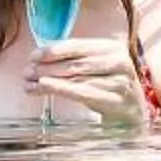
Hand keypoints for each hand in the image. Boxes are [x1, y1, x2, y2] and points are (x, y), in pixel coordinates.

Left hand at [28, 36, 152, 126]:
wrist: (133, 114)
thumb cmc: (108, 87)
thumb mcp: (97, 68)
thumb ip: (75, 59)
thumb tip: (40, 57)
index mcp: (112, 48)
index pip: (77, 46)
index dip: (53, 50)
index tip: (33, 56)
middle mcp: (118, 62)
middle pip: (74, 63)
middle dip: (46, 67)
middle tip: (26, 71)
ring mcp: (119, 82)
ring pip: (75, 78)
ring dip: (47, 80)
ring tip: (29, 82)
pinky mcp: (114, 101)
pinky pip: (81, 93)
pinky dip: (60, 89)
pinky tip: (43, 88)